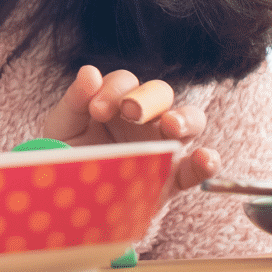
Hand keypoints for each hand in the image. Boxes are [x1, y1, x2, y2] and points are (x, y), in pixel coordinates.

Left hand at [38, 64, 218, 201]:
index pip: (124, 82)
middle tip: (130, 111)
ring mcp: (163, 146)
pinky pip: (197, 168)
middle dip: (148, 98)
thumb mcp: (64, 126)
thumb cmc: (70, 156)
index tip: (96, 110)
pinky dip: (207, 161)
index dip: (113, 89)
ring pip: (190, 121)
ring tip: (171, 125)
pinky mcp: (173, 178)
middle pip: (161, 93)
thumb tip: (90, 71)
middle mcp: (145, 119)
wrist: (72, 200)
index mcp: (117, 101)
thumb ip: (75, 99)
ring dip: (185, 118)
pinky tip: (204, 158)